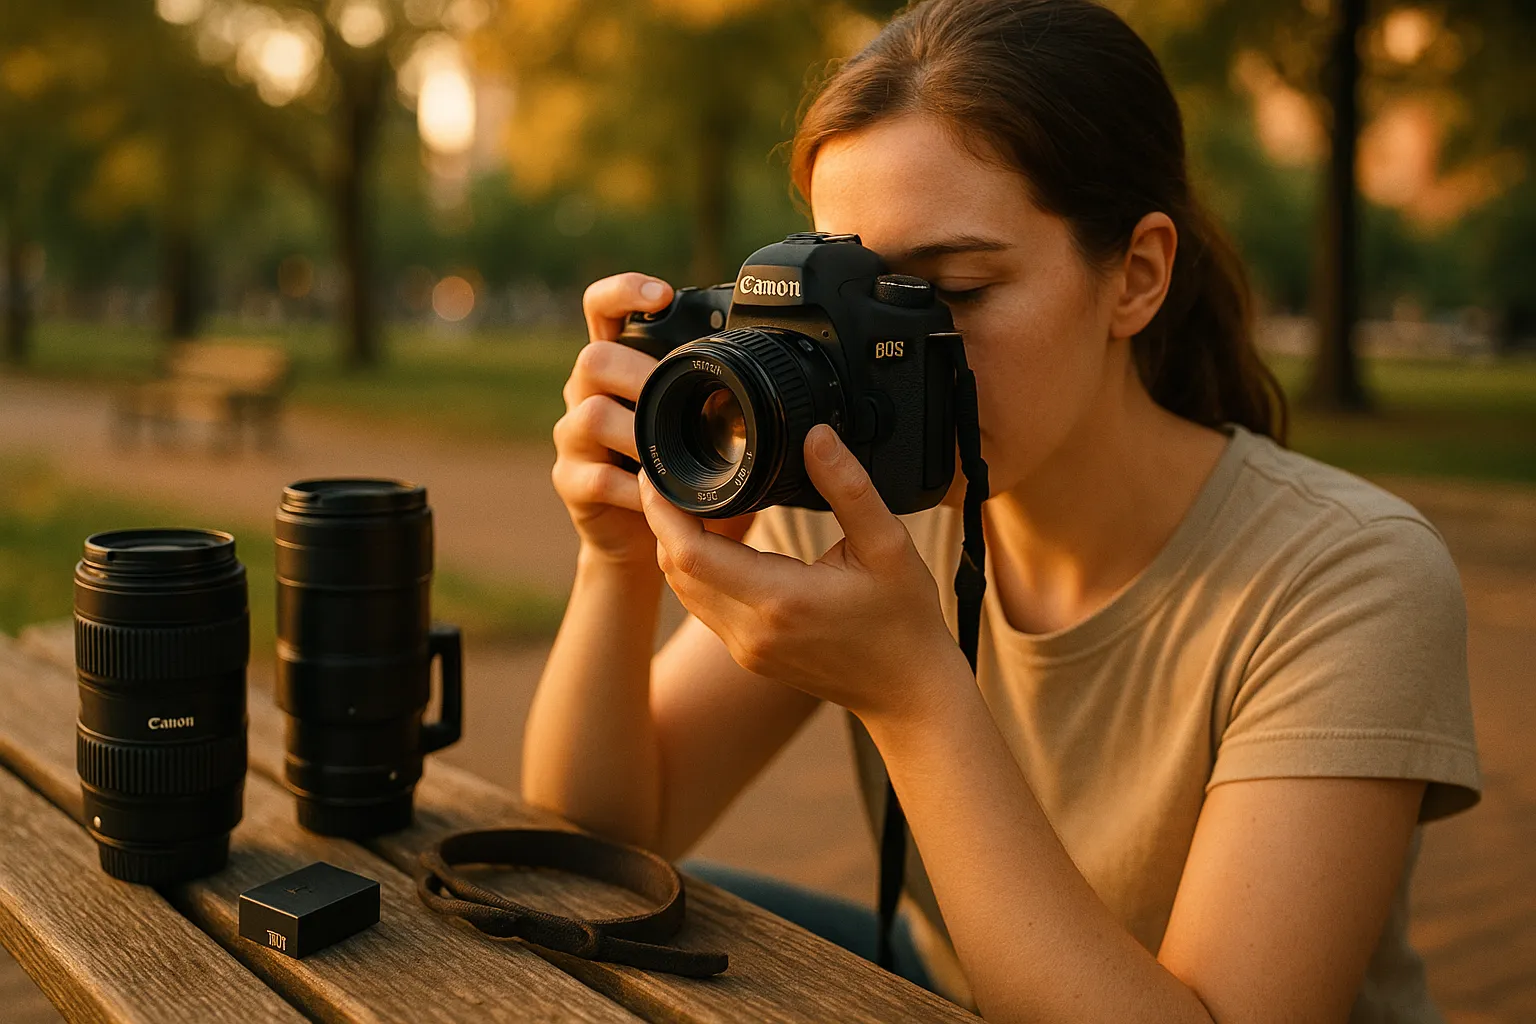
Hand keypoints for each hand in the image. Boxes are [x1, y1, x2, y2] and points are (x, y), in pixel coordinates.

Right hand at [554, 273, 751, 566]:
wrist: (642, 538)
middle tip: (676, 395)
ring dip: (637, 435)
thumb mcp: (704, 426)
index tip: (660, 294)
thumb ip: (723, 394)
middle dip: (638, 373)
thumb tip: (786, 371)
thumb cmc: (680, 472)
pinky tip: (661, 497)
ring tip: (672, 452)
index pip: (601, 309)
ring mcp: (574, 439)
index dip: (623, 291)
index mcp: (618, 367)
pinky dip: (635, 490)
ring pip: (589, 415)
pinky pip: (597, 477)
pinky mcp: (571, 482)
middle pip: (592, 359)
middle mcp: (587, 394)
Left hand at [637, 423, 965, 722]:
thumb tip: (816, 436)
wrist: (908, 693)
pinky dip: (695, 568)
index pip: (690, 554)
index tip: (657, 472)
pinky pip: (702, 605)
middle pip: (674, 570)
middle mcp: (751, 631)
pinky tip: (713, 536)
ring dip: (675, 545)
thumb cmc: (904, 620)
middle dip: (662, 520)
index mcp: (780, 601)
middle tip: (669, 473)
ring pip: (682, 589)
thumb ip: (849, 488)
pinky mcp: (748, 654)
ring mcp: (745, 648)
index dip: (662, 510)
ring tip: (688, 497)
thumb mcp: (889, 545)